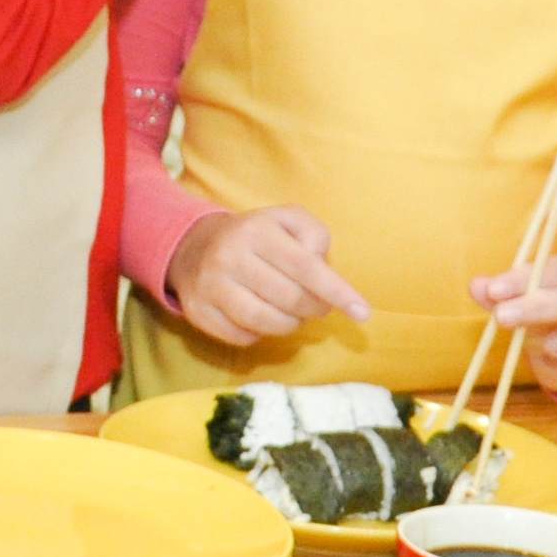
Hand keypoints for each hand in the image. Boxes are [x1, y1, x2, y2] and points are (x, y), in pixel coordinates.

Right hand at [163, 204, 369, 345]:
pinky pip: (242, 337)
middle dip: (314, 308)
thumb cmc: (255, 236)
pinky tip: (261, 317)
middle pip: (290, 299)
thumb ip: (314, 233)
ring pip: (266, 322)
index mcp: (256, 230)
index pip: (305, 267)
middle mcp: (229, 256)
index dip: (337, 292)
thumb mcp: (286, 220)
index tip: (363, 313)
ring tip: (292, 313)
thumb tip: (322, 266)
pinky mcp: (197, 311)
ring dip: (290, 324)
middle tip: (318, 306)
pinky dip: (260, 334)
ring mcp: (210, 286)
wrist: (193, 247)